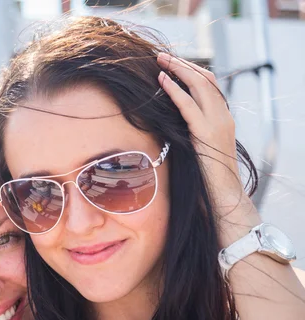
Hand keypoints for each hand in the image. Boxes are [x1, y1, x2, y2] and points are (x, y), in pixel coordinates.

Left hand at [156, 53, 260, 243]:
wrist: (224, 199)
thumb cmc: (207, 181)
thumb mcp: (196, 151)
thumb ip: (188, 137)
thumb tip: (166, 131)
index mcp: (222, 120)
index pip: (209, 86)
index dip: (190, 72)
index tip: (172, 65)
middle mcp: (223, 117)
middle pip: (205, 80)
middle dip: (183, 65)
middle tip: (162, 56)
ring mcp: (217, 123)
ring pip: (199, 86)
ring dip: (178, 70)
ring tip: (159, 61)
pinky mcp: (206, 133)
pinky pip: (189, 106)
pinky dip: (174, 90)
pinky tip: (162, 80)